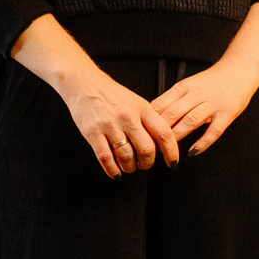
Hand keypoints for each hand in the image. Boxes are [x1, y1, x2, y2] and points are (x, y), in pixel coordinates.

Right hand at [59, 67, 179, 176]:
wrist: (85, 85)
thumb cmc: (112, 95)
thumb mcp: (136, 102)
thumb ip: (147, 120)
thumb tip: (158, 143)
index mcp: (143, 109)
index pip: (163, 133)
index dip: (171, 151)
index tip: (172, 163)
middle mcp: (128, 118)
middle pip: (146, 149)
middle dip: (147, 163)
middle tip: (145, 165)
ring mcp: (110, 126)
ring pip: (126, 155)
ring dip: (130, 167)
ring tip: (129, 168)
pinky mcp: (92, 133)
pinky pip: (105, 157)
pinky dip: (112, 170)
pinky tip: (115, 173)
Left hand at [153, 57, 258, 157]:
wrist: (240, 69)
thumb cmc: (208, 82)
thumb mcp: (186, 86)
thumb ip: (169, 101)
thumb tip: (145, 120)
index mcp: (182, 88)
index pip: (159, 106)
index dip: (146, 123)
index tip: (138, 137)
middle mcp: (196, 95)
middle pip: (171, 115)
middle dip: (157, 133)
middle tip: (148, 149)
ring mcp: (213, 104)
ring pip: (189, 122)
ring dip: (175, 138)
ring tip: (166, 153)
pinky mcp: (228, 114)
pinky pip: (214, 131)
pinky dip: (202, 143)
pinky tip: (191, 152)